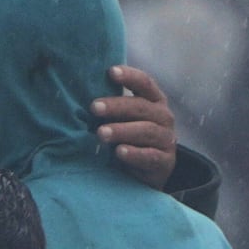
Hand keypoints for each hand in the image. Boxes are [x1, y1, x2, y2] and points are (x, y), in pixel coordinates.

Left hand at [91, 63, 178, 184]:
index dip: (129, 76)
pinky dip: (134, 154)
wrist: (144, 176)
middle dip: (117, 106)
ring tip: (101, 133)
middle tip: (94, 107)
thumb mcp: (122, 120)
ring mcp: (167, 140)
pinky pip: (150, 156)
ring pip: (146, 131)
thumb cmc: (128, 140)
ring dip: (122, 131)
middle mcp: (163, 117)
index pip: (145, 83)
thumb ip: (111, 107)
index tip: (110, 72)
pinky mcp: (166, 162)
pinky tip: (119, 152)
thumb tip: (81, 90)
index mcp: (154, 101)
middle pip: (142, 107)